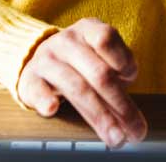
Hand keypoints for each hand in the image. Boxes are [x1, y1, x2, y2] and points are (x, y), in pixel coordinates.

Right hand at [16, 18, 147, 148]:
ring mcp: (46, 58)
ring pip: (76, 87)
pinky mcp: (30, 78)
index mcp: (88, 29)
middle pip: (98, 72)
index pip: (106, 39)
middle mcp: (66, 41)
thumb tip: (135, 114)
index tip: (131, 80)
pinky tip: (52, 109)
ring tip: (114, 137)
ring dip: (99, 115)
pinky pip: (37, 89)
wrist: (41, 58)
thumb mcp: (104, 56)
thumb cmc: (84, 61)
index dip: (122, 60)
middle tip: (135, 131)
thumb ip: (121, 73)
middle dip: (121, 105)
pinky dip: (44, 99)